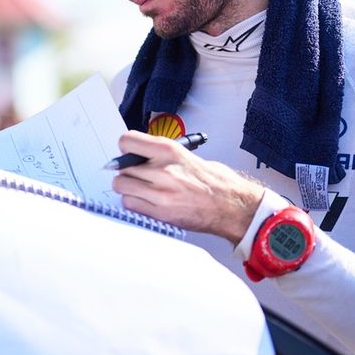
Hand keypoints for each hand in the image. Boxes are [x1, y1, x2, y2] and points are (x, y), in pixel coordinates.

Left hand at [111, 130, 263, 244]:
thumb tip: (141, 156)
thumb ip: (162, 155)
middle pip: (121, 167)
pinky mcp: (160, 212)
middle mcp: (162, 169)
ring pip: (121, 186)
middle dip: (127, 170)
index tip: (128, 153)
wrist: (232, 206)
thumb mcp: (188, 155)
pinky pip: (130, 204)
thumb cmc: (216, 182)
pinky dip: (134, 203)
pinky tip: (147, 201)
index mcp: (169, 151)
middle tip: (137, 174)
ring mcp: (160, 192)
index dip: (126, 149)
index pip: (127, 142)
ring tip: (141, 189)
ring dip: (128, 187)